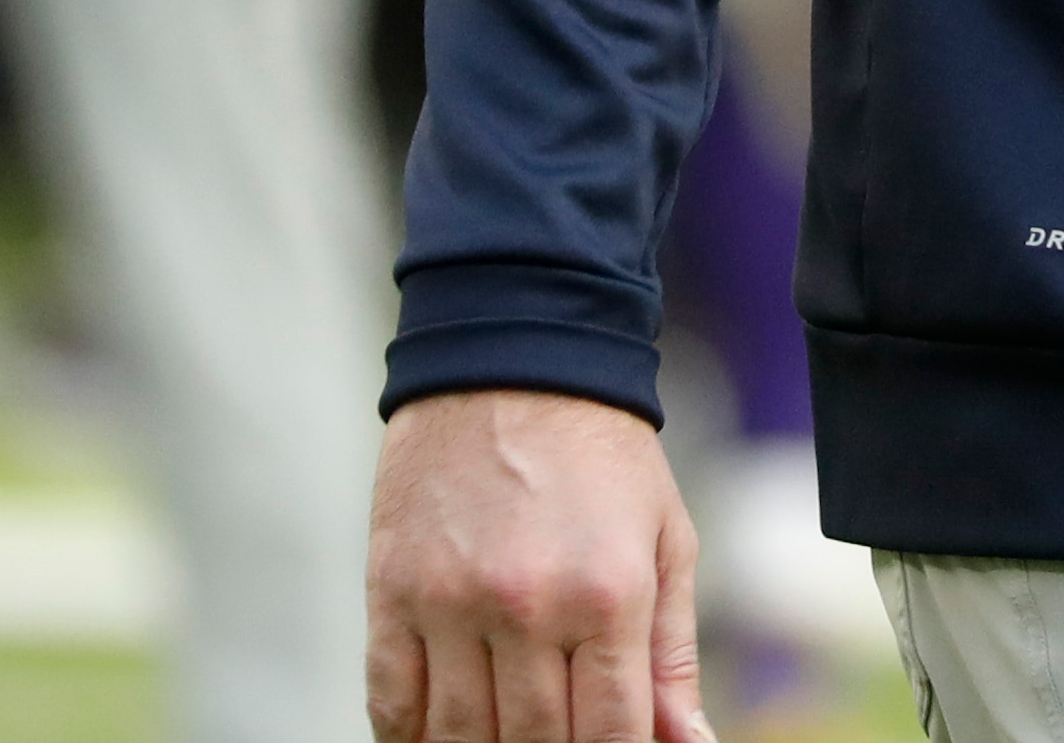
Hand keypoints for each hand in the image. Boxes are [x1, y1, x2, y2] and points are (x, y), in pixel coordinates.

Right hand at [369, 389, 710, 742]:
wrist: (512, 358)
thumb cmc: (603, 454)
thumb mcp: (665, 540)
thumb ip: (673, 653)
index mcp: (608, 595)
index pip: (609, 735)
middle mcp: (528, 606)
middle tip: (554, 737)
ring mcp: (451, 602)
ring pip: (458, 737)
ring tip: (502, 738)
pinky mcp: (392, 591)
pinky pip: (389, 702)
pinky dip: (407, 739)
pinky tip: (432, 740)